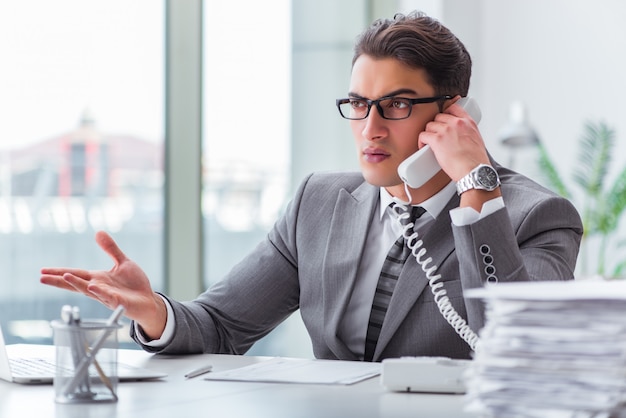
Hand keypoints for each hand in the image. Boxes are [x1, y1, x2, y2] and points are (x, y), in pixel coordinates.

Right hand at [40, 231, 166, 339]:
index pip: (75, 274)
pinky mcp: (118, 302)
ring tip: (65, 277)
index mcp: (98, 278)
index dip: (59, 272)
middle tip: (42, 277)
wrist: (148, 300)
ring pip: (88, 290)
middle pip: (75, 283)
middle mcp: (99, 287)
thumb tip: (98, 232)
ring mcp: (107, 296)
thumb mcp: (122, 262)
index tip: (42, 271)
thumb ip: (110, 249)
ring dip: (77, 284)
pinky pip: (107, 296)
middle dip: (59, 280)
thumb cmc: (134, 284)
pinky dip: (99, 292)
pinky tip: (91, 287)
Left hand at [418, 96, 489, 181]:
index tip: (442, 120)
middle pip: (438, 117)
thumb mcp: (476, 139)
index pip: (453, 108)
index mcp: (468, 122)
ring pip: (429, 125)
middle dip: (436, 126)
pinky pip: (423, 135)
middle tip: (436, 135)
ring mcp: (446, 130)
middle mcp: (457, 123)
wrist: (474, 170)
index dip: (445, 113)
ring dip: (429, 134)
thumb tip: (459, 135)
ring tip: (430, 143)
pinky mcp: (437, 140)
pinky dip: (422, 142)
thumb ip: (467, 132)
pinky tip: (424, 146)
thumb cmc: (476, 160)